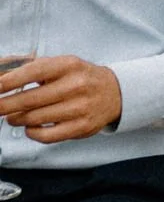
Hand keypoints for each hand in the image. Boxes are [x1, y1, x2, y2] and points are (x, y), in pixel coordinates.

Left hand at [0, 55, 122, 141]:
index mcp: (69, 65)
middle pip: (29, 100)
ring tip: (12, 117)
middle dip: (4, 105)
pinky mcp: (81, 127)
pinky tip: (30, 127)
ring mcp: (80, 107)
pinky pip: (45, 135)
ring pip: (34, 119)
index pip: (34, 72)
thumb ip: (33, 69)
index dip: (10, 81)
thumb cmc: (79, 78)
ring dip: (16, 119)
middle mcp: (76, 85)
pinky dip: (31, 132)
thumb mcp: (62, 65)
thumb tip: (1, 78)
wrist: (114, 93)